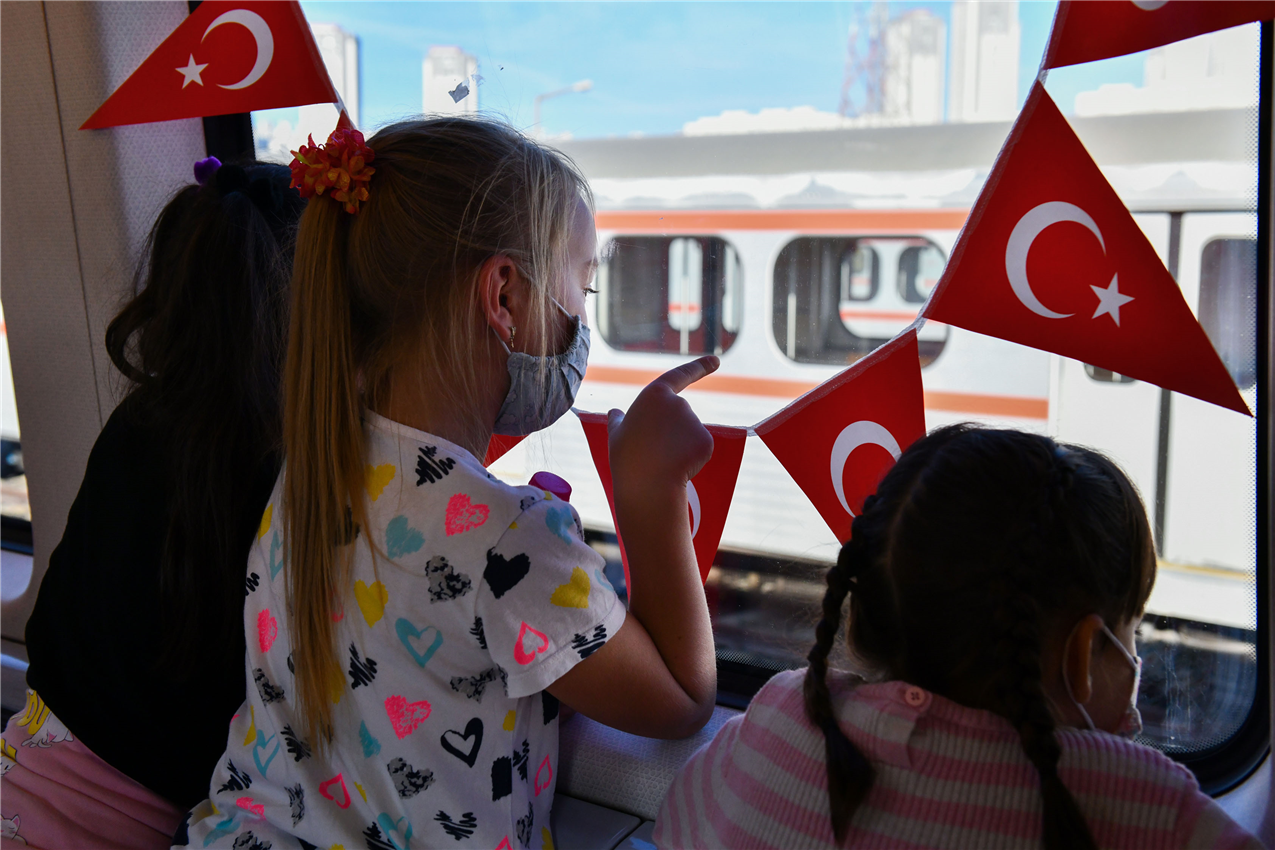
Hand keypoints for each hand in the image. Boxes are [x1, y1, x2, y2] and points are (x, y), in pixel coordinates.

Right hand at [607, 356, 718, 493]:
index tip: (715, 361)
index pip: (680, 375)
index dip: (699, 367)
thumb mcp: (616, 434)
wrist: (648, 484)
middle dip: (670, 432)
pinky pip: (699, 448)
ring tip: (661, 460)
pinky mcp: (707, 441)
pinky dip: (691, 458)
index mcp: (655, 395)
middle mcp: (679, 403)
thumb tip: (615, 413)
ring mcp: (695, 421)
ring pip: (689, 434)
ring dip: (679, 446)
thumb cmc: (627, 457)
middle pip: (679, 415)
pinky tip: (677, 467)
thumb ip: (618, 421)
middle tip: (652, 451)